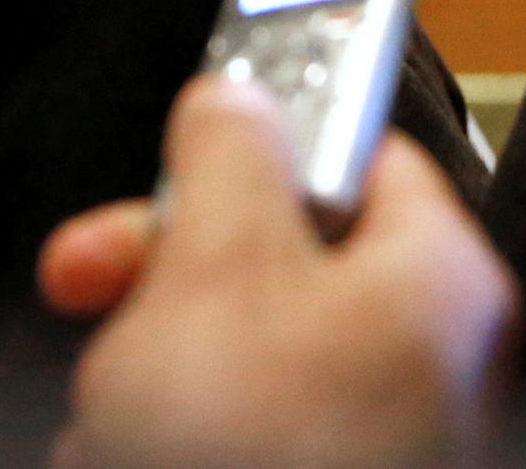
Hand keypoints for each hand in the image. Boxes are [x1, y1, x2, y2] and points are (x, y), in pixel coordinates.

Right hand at [46, 79, 516, 468]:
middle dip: (159, 287)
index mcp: (438, 280)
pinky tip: (116, 456)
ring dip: (138, 387)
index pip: (358, 156)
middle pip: (273, 265)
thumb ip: (227, 159)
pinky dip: (154, 444)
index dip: (253, 146)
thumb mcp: (220, 269)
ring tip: (114, 428)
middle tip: (87, 289)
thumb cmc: (258, 454)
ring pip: (222, 367)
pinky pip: (219, 439)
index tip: (171, 154)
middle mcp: (424, 365)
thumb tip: (234, 94)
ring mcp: (371, 446)